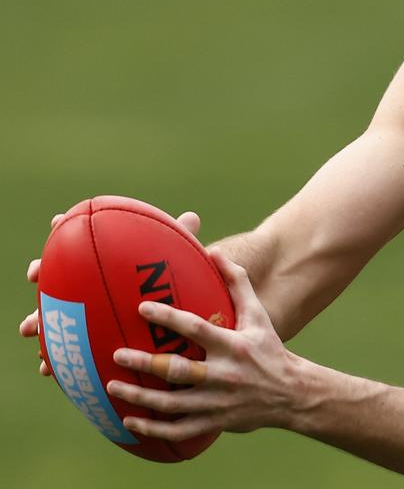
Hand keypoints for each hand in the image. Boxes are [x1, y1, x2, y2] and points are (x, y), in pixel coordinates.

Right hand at [20, 211, 201, 376]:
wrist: (172, 323)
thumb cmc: (174, 286)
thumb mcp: (177, 265)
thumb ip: (182, 242)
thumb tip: (192, 216)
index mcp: (107, 262)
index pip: (83, 240)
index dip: (68, 228)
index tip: (58, 222)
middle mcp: (90, 284)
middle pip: (59, 275)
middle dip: (43, 272)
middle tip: (35, 272)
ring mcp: (84, 311)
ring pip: (52, 315)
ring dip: (38, 320)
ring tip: (29, 328)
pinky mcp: (85, 339)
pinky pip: (63, 350)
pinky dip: (53, 358)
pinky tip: (47, 368)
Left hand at [105, 249, 307, 440]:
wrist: (292, 393)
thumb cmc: (269, 349)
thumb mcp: (259, 315)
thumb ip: (237, 283)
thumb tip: (214, 252)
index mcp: (233, 346)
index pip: (197, 329)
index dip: (169, 318)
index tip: (142, 308)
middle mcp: (224, 374)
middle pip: (178, 370)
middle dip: (145, 363)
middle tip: (117, 354)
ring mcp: (218, 402)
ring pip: (172, 403)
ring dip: (140, 397)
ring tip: (113, 385)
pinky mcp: (215, 422)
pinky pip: (179, 430)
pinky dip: (153, 428)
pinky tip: (130, 421)